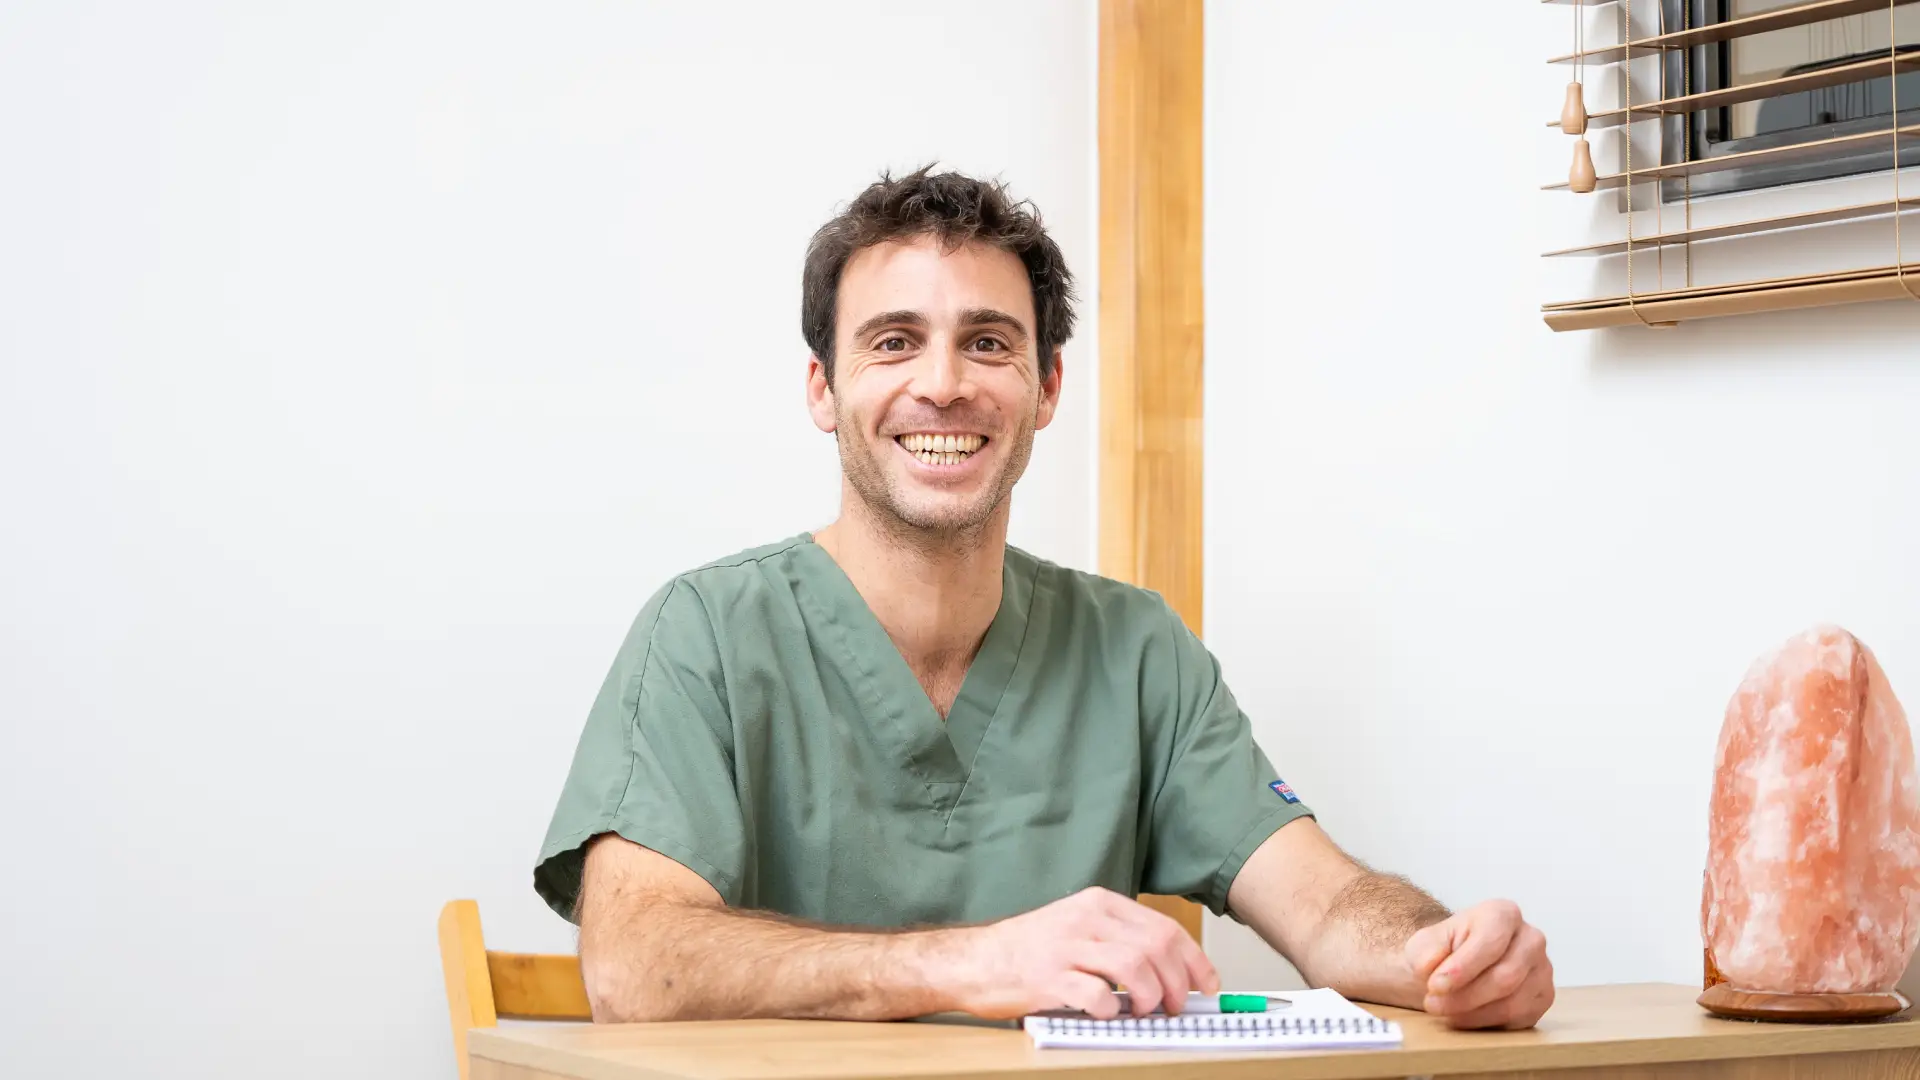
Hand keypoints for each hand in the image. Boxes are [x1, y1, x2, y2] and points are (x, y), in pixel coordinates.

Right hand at [939, 887, 1218, 1019]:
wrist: (976, 960)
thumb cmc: (1029, 950)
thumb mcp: (1079, 927)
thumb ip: (1120, 939)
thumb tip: (1172, 970)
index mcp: (1098, 904)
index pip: (1164, 928)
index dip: (1194, 961)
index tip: (1207, 984)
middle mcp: (1085, 919)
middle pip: (1156, 948)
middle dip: (1176, 984)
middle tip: (1173, 1007)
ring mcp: (1066, 947)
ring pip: (1134, 967)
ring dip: (1148, 997)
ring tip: (1142, 1011)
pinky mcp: (1048, 977)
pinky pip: (1096, 995)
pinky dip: (1111, 1010)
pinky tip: (1106, 1013)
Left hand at [1404, 899, 1553, 1029]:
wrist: (1455, 967)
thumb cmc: (1444, 951)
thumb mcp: (1426, 943)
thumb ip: (1427, 950)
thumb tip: (1431, 966)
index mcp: (1504, 914)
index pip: (1490, 942)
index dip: (1462, 968)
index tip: (1435, 985)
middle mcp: (1531, 939)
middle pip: (1505, 976)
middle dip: (1465, 996)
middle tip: (1434, 1004)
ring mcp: (1542, 970)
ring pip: (1512, 1002)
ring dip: (1472, 1012)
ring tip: (1444, 1010)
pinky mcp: (1543, 998)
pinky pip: (1517, 1018)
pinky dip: (1485, 1021)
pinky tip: (1463, 1016)